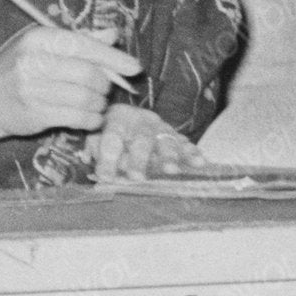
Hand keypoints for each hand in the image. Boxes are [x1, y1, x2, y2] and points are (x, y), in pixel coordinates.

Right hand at [0, 25, 137, 137]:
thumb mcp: (43, 47)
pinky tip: (90, 118)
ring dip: (99, 104)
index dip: (114, 58)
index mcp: (39, 38)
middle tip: (104, 90)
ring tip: (96, 104)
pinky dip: (91, 119)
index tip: (134, 68)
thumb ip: (79, 40)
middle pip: (88, 73)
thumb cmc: (18, 69)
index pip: (85, 46)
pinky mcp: (34, 113)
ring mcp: (32, 88)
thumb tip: (113, 33)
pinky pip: (77, 117)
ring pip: (85, 98)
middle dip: (105, 84)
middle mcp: (34, 60)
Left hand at [84, 102, 201, 187]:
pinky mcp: (175, 136)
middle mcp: (141, 121)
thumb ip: (97, 150)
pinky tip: (199, 162)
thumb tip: (96, 167)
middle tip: (138, 177)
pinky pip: (185, 144)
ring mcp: (161, 128)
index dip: (108, 157)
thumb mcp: (98, 136)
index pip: (112, 137)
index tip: (105, 177)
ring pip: (166, 141)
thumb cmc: (111, 133)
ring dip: (169, 156)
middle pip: (142, 140)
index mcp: (118, 118)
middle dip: (140, 159)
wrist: (130, 118)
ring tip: (171, 171)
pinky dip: (192, 153)